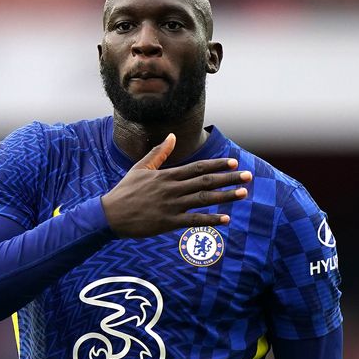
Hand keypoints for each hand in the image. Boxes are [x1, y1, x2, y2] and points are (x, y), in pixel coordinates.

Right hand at [101, 133, 251, 237]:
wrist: (111, 214)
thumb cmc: (126, 190)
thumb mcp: (141, 167)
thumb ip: (159, 152)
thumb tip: (172, 136)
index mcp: (167, 175)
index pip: (198, 167)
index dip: (217, 164)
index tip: (233, 162)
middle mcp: (173, 189)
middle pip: (206, 181)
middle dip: (228, 178)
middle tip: (248, 176)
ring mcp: (172, 206)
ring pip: (204, 199)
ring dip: (225, 196)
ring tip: (243, 193)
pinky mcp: (169, 222)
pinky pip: (194, 220)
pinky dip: (211, 219)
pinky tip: (226, 219)